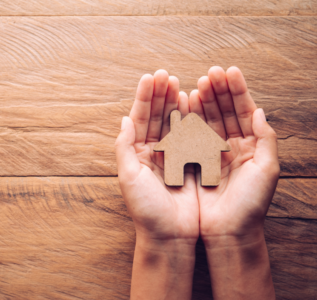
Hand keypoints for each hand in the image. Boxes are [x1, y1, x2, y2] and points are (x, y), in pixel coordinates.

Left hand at [115, 70, 198, 298]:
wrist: (171, 236)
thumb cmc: (146, 210)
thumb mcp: (128, 177)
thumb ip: (124, 147)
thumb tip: (124, 119)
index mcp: (137, 154)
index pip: (139, 119)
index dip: (145, 98)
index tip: (151, 77)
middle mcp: (153, 152)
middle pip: (156, 117)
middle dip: (160, 95)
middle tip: (166, 74)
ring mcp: (172, 157)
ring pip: (173, 123)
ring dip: (174, 103)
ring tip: (178, 83)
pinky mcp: (190, 164)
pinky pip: (190, 137)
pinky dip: (191, 120)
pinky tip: (192, 105)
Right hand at [191, 66, 278, 298]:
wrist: (227, 231)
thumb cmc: (251, 204)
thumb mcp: (268, 170)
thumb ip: (267, 138)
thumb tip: (261, 110)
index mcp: (251, 146)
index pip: (245, 110)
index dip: (237, 91)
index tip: (229, 71)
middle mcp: (232, 146)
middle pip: (226, 111)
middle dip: (219, 90)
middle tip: (211, 72)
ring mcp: (212, 152)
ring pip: (208, 120)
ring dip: (204, 101)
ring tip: (198, 83)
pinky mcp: (195, 161)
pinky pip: (192, 135)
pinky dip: (189, 119)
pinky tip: (186, 104)